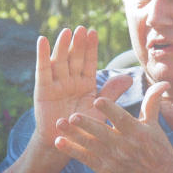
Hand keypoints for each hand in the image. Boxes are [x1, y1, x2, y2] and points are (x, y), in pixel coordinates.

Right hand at [33, 26, 128, 151]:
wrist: (65, 143)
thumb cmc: (85, 127)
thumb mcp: (99, 108)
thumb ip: (111, 92)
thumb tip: (129, 77)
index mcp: (86, 83)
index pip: (89, 61)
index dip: (91, 47)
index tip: (93, 32)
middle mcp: (71, 80)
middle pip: (75, 58)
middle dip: (78, 44)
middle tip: (81, 28)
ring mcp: (57, 83)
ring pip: (60, 61)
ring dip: (62, 46)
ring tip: (66, 32)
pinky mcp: (43, 89)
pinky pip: (43, 70)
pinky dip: (42, 55)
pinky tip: (43, 41)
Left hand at [53, 81, 172, 172]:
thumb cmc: (158, 147)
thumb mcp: (155, 125)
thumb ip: (152, 102)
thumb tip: (163, 83)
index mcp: (137, 132)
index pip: (122, 119)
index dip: (110, 110)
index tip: (98, 100)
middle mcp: (124, 146)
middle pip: (103, 134)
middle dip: (88, 125)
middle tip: (73, 115)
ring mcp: (113, 159)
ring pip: (91, 146)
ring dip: (74, 136)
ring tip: (60, 124)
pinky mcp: (104, 169)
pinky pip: (86, 159)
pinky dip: (72, 151)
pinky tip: (59, 142)